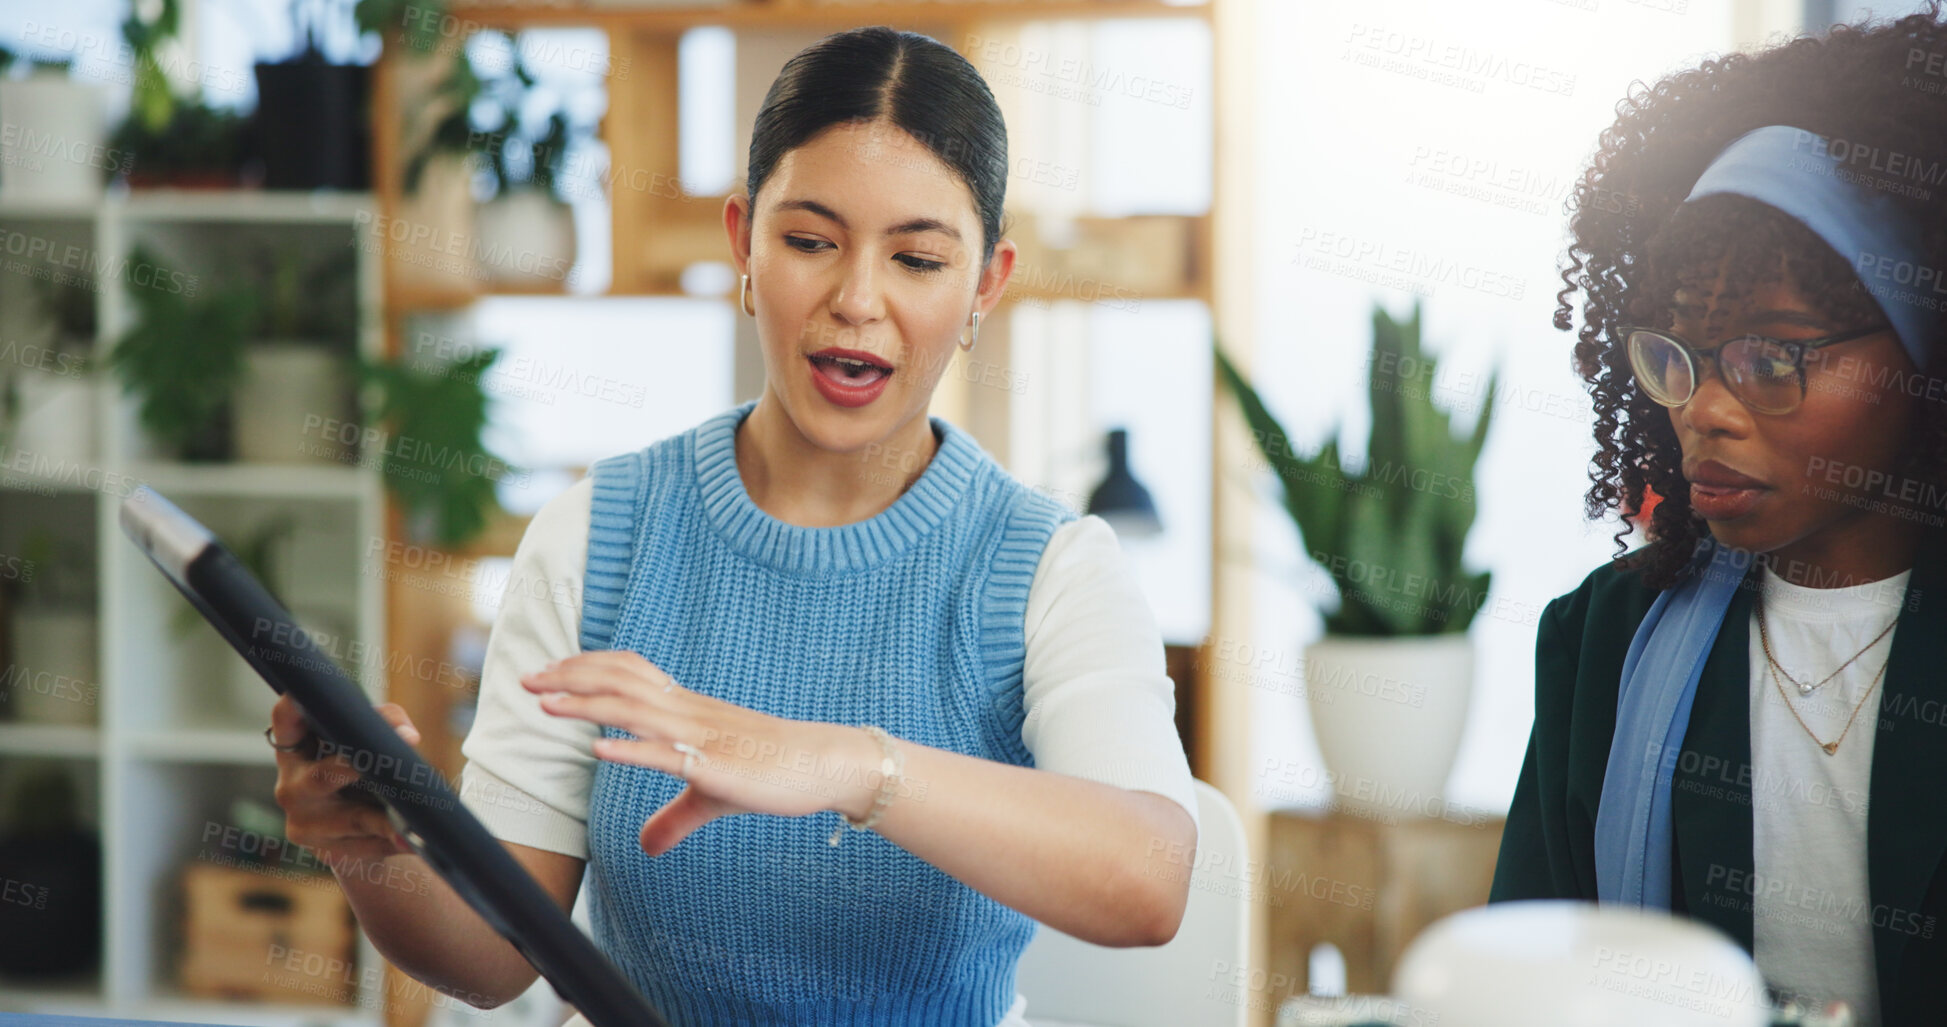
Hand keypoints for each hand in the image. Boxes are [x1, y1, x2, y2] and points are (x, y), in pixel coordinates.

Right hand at [269, 693, 420, 868]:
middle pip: (323, 777)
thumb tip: (408, 737)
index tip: (317, 697)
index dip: (296, 705)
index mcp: (296, 745)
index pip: (285, 718)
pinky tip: (410, 839)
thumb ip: (388, 721)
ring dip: (387, 818)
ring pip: (353, 818)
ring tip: (415, 817)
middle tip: (388, 764)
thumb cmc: (361, 768)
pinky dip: (391, 840)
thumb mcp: (369, 739)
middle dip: (358, 771)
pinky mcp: (322, 849)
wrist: (354, 831)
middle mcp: (290, 783)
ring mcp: (303, 820)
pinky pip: (365, 844)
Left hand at [521, 652, 877, 855]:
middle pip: (621, 681)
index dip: (586, 668)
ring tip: (546, 705)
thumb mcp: (712, 795)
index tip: (549, 674)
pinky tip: (599, 749)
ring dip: (587, 705)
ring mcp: (701, 736)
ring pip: (635, 710)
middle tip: (528, 681)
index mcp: (687, 708)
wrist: (822, 763)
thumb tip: (647, 846)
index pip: (629, 672)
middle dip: (571, 678)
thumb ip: (675, 816)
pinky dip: (631, 748)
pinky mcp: (715, 764)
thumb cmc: (771, 773)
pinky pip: (667, 753)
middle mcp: (688, 712)